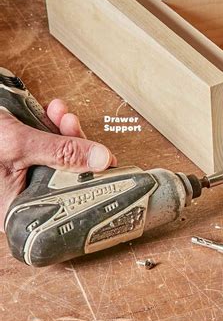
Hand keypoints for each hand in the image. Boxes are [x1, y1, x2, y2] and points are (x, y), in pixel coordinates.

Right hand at [0, 99, 116, 229]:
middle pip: (65, 173)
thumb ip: (61, 152)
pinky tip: (52, 112)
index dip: (90, 178)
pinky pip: (44, 144)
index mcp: (18, 208)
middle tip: (72, 124)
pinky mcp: (19, 158)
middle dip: (74, 144)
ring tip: (60, 113)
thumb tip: (102, 159)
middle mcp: (20, 196)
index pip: (67, 197)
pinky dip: (50, 127)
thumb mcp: (17, 144)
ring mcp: (20, 176)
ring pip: (56, 155)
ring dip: (63, 131)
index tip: (108, 161)